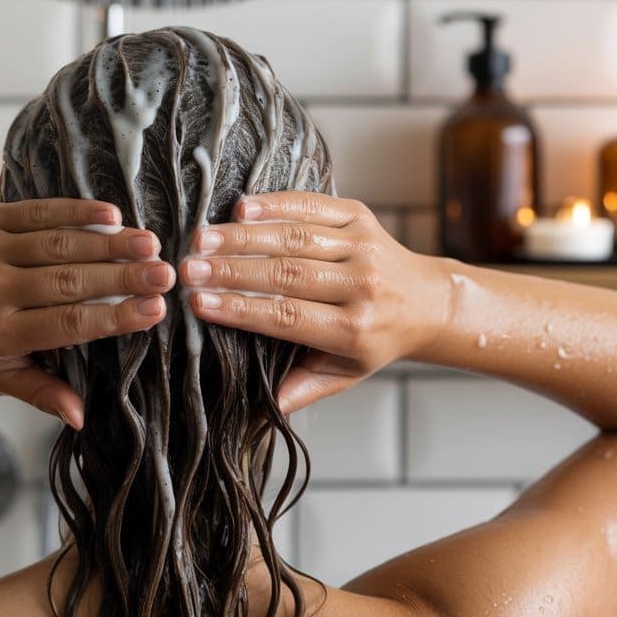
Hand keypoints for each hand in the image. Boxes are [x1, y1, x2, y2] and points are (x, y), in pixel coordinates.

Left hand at [0, 198, 174, 427]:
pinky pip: (39, 211)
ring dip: (109, 242)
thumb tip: (81, 418)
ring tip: (150, 245)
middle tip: (166, 275)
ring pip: (59, 244)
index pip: (68, 325)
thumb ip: (42, 394)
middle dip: (122, 277)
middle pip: (69, 281)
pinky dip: (77, 211)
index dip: (114, 317)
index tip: (155, 311)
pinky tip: (112, 215)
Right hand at [179, 192, 447, 413]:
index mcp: (353, 329)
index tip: (199, 303)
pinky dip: (276, 204)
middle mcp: (361, 285)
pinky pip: (313, 206)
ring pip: (295, 237)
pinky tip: (241, 206)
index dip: (241, 309)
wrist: (429, 301)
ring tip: (201, 238)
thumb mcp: (344, 373)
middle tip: (187, 268)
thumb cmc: (376, 341)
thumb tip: (257, 412)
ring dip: (244, 236)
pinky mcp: (361, 216)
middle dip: (232, 270)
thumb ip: (302, 387)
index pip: (287, 316)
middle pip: (287, 273)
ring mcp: (363, 246)